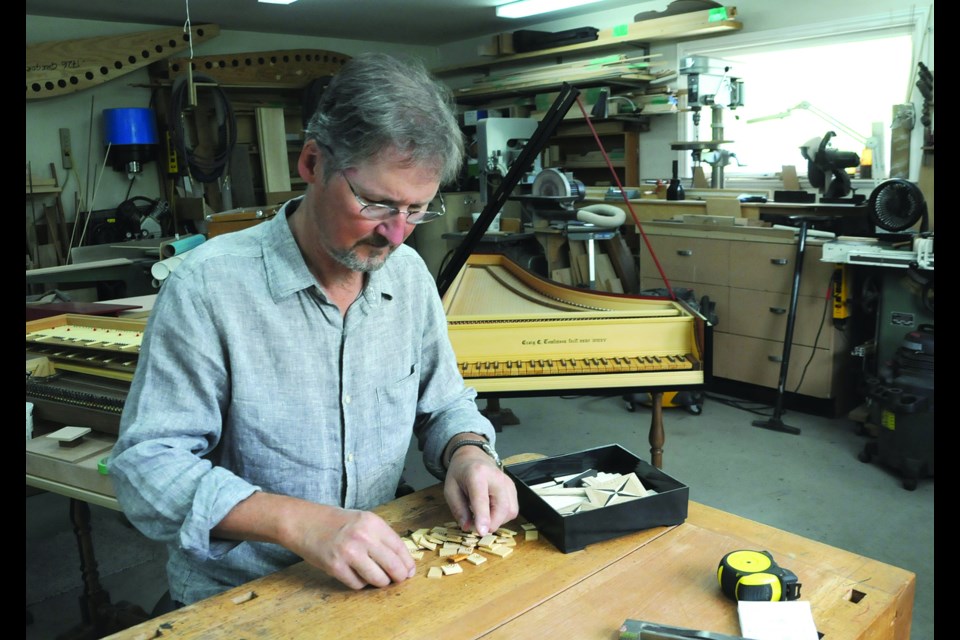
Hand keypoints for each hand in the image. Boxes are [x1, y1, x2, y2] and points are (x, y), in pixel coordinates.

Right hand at [291, 506, 416, 589]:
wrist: (304, 522)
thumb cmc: (336, 522)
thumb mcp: (363, 521)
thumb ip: (382, 537)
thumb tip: (402, 561)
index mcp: (373, 523)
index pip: (400, 548)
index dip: (408, 563)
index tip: (409, 571)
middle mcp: (363, 537)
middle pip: (393, 566)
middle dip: (399, 577)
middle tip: (398, 580)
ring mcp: (349, 553)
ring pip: (378, 579)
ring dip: (380, 582)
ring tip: (376, 577)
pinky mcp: (335, 567)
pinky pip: (358, 584)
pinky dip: (360, 583)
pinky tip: (355, 573)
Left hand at [443, 446, 518, 535]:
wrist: (472, 457)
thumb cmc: (459, 473)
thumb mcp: (450, 489)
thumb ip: (458, 509)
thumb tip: (467, 527)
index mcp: (477, 474)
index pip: (482, 498)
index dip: (483, 517)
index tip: (482, 532)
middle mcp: (497, 477)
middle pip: (502, 507)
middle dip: (491, 524)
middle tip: (477, 527)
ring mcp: (508, 482)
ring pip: (510, 511)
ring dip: (497, 521)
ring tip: (483, 515)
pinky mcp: (513, 488)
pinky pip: (512, 510)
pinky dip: (503, 516)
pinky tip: (491, 511)